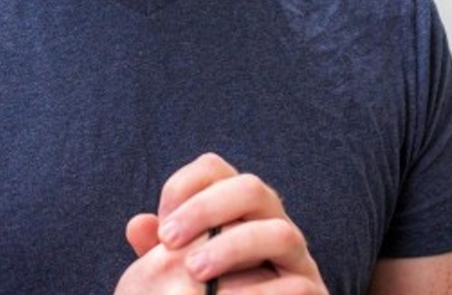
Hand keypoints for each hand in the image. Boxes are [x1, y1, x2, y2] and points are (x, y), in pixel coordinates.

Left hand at [114, 153, 327, 292]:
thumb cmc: (213, 292)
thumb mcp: (182, 270)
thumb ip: (163, 250)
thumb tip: (138, 224)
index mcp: (239, 206)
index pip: (215, 169)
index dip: (185, 186)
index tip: (161, 225)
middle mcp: (272, 221)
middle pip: (251, 188)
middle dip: (207, 209)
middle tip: (170, 241)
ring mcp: (297, 256)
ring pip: (281, 231)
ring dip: (234, 247)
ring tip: (195, 270)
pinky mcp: (313, 292)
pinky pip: (297, 285)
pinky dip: (261, 292)